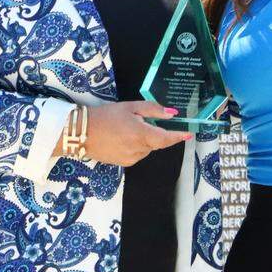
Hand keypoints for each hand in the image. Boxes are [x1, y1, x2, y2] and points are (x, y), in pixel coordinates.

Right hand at [59, 102, 191, 166]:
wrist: (81, 133)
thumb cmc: (106, 116)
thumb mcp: (130, 107)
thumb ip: (153, 110)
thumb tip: (171, 114)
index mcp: (141, 134)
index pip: (166, 138)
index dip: (178, 137)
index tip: (189, 135)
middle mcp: (139, 149)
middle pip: (155, 142)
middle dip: (152, 133)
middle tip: (136, 121)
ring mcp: (131, 158)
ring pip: (146, 149)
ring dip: (142, 140)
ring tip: (124, 129)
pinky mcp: (123, 163)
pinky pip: (137, 154)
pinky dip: (134, 146)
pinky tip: (120, 139)